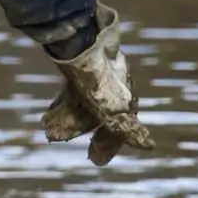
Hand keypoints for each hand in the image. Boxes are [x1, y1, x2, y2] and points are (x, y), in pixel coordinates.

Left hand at [41, 5, 156, 165]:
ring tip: (48, 128)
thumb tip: (149, 146)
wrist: (74, 37)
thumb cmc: (92, 75)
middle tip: (57, 139)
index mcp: (124, 94)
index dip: (108, 144)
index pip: (121, 126)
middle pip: (97, 114)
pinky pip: (72, 89)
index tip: (95, 160)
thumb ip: (124, 127)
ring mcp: (95, 73)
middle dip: (78, 129)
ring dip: (66, 118)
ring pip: (82, 102)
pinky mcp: (78, 64)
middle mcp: (113, 84)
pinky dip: (62, 103)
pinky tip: (49, 113)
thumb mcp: (107, 106)